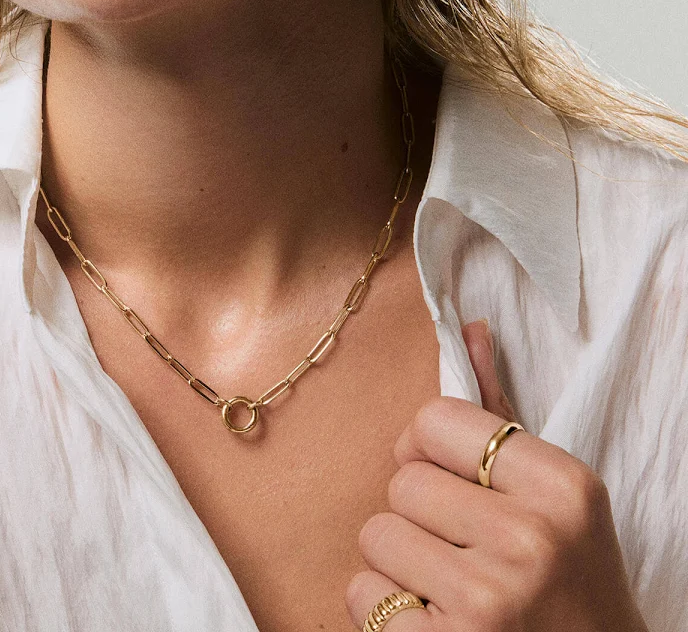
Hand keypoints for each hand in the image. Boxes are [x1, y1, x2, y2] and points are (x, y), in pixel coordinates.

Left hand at [345, 319, 647, 630]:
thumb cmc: (569, 579)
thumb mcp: (555, 495)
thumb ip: (501, 413)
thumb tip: (469, 329)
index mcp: (561, 486)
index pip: (434, 419)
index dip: (426, 447)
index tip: (448, 476)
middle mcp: (530, 541)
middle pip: (402, 481)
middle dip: (419, 513)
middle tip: (461, 545)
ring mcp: (488, 601)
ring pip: (377, 534)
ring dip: (400, 561)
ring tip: (450, 583)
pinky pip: (363, 592)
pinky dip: (384, 607)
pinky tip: (433, 618)